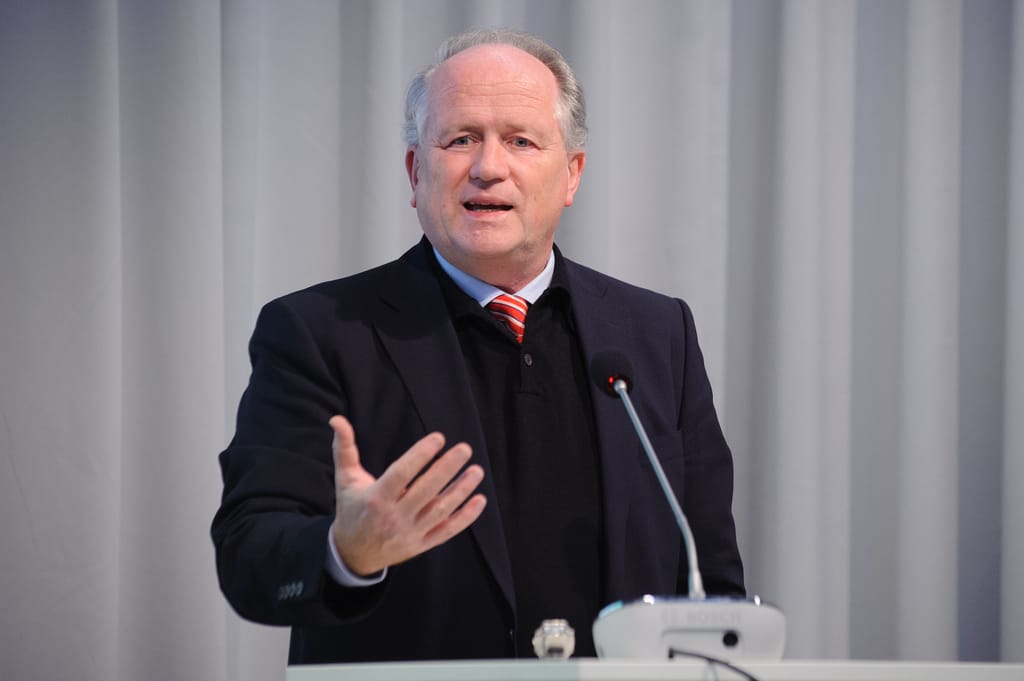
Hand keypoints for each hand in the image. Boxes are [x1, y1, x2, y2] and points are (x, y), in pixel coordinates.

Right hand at [328, 415, 486, 575]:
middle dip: (447, 469)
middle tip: (465, 448)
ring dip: (461, 491)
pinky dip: (465, 518)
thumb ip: (344, 449)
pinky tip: (479, 500)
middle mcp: (394, 517)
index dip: (420, 456)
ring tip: (477, 471)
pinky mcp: (421, 545)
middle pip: (425, 491)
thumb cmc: (352, 509)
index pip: (401, 475)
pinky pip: (447, 531)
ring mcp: (409, 533)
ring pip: (440, 511)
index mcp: (376, 498)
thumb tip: (337, 419)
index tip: (439, 438)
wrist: (353, 554)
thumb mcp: (345, 479)